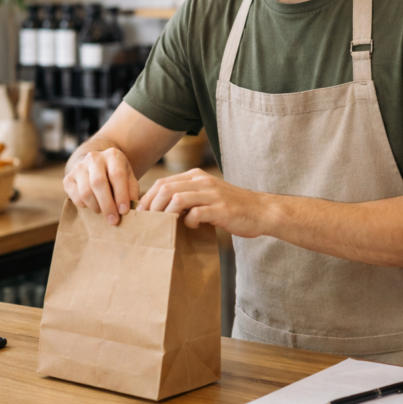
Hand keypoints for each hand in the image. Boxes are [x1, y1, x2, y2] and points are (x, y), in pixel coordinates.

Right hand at [63, 149, 140, 225]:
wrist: (96, 166)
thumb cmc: (116, 175)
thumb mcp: (128, 178)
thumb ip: (132, 191)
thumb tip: (133, 210)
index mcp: (113, 155)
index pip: (117, 175)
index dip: (121, 195)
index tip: (124, 211)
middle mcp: (94, 158)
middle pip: (98, 183)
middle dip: (107, 205)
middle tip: (113, 220)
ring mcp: (79, 167)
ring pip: (85, 191)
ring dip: (96, 207)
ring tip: (103, 212)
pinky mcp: (68, 178)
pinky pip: (75, 197)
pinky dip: (85, 206)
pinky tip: (93, 205)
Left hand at [137, 168, 268, 237]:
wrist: (261, 211)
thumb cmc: (231, 206)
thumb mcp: (207, 194)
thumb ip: (188, 196)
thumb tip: (160, 209)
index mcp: (197, 176)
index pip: (163, 182)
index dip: (148, 198)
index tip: (141, 213)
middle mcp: (203, 181)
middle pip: (166, 188)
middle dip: (152, 206)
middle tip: (148, 222)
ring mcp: (212, 194)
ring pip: (177, 198)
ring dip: (166, 214)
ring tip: (166, 225)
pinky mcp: (220, 209)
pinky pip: (195, 214)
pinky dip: (188, 222)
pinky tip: (193, 227)